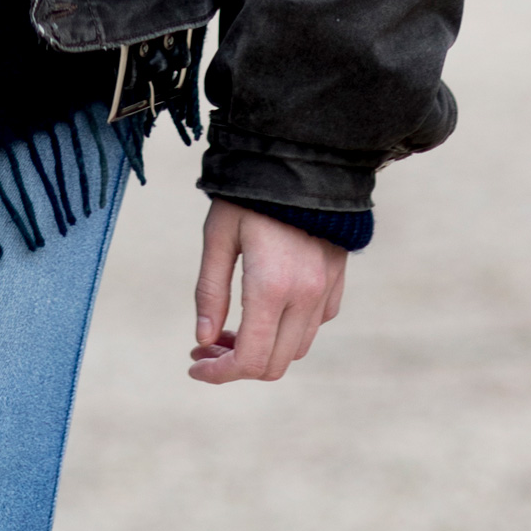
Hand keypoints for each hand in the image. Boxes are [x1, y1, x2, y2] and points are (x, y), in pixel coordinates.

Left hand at [189, 200, 346, 385]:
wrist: (301, 156)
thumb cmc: (250, 193)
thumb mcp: (218, 236)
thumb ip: (210, 291)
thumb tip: (204, 340)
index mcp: (271, 286)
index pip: (249, 360)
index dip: (219, 373)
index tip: (194, 365)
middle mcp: (305, 296)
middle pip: (273, 364)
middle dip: (236, 365)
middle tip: (206, 346)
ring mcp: (325, 290)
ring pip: (296, 349)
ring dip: (263, 350)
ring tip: (230, 329)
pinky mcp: (336, 280)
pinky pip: (314, 325)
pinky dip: (287, 331)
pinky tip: (263, 310)